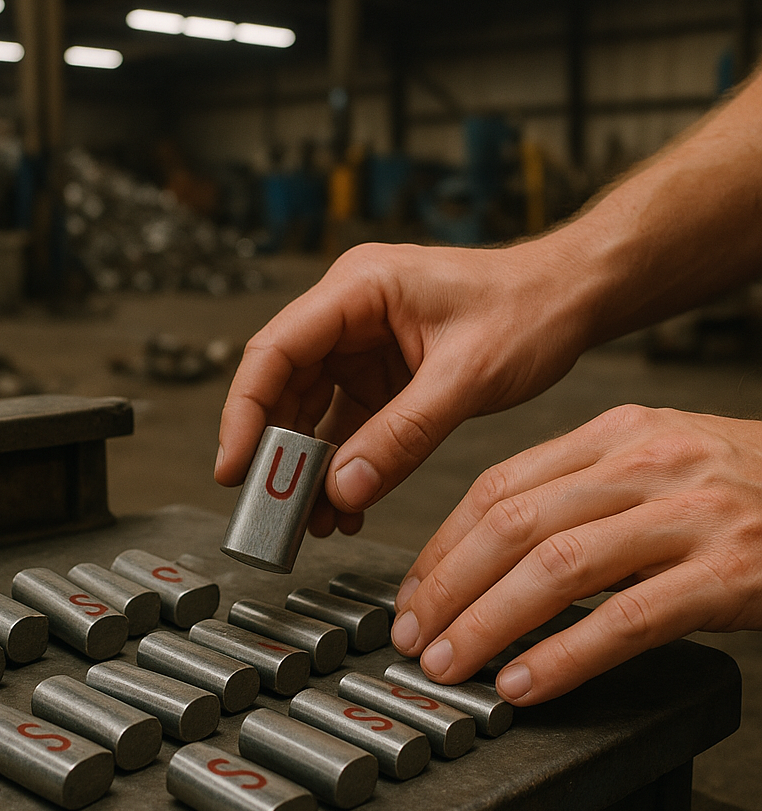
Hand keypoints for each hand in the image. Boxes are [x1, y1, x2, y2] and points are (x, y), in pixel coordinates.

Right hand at [215, 238, 594, 534]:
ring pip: (311, 410)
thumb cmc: (530, 308)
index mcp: (359, 289)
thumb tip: (341, 489)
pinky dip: (344, 465)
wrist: (574, 299)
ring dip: (310, 467)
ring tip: (311, 520)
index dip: (246, 412)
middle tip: (271, 510)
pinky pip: (348, 424)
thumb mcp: (465, 376)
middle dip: (276, 451)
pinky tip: (346, 505)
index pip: (275, 350)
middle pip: (285, 385)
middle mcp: (350, 313)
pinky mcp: (383, 374)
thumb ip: (402, 435)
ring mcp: (364, 345)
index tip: (236, 468)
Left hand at [391, 404, 761, 704]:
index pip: (498, 486)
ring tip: (452, 664)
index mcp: (614, 435)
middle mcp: (645, 465)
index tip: (414, 590)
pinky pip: (627, 619)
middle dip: (449, 587)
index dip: (443, 544)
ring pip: (557, 567)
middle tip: (414, 636)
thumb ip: (575, 492)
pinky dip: (565, 655)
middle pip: (513, 524)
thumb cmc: (739, 485)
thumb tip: (487, 549)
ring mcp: (689, 518)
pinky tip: (525, 683)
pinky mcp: (728, 574)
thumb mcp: (653, 462)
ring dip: (489, 623)